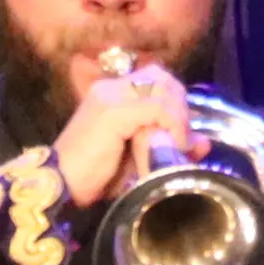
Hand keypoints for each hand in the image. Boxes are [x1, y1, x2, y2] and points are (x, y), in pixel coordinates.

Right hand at [52, 55, 199, 210]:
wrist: (59, 186)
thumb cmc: (94, 178)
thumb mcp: (136, 161)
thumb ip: (167, 148)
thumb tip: (204, 143)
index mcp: (112, 93)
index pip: (156, 79)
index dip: (176, 101)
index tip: (184, 132)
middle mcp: (111, 87)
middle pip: (162, 78)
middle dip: (181, 105)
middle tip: (184, 137)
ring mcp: (111, 96)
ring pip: (162, 88)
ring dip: (179, 115)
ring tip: (180, 143)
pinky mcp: (113, 111)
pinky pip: (156, 106)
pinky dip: (173, 123)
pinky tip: (174, 143)